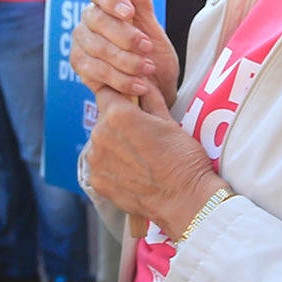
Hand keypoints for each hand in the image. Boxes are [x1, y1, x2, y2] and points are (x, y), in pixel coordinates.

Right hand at [70, 0, 177, 106]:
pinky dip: (120, 78)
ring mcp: (82, 42)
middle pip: (96, 19)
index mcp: (107, 3)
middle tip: (147, 48)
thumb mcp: (155, 31)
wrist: (156, 91)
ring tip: (148, 69)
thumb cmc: (153, 57)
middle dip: (125, 36)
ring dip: (126, 60)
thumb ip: (142, 3)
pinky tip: (138, 84)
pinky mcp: (79, 66)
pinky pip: (94, 70)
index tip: (129, 12)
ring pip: (96, 47)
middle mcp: (89, 19)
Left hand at [82, 95, 221, 237]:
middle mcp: (100, 135)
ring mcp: (96, 160)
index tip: (131, 107)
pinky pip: (100, 166)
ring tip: (140, 159)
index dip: (120, 98)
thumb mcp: (169, 120)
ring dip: (114, 146)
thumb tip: (143, 81)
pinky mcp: (97, 181)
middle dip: (118, 124)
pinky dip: (112, 167)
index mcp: (118, 114)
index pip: (106, 92)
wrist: (185, 200)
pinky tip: (133, 174)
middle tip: (143, 138)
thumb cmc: (183, 159)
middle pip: (103, 120)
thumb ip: (150, 97)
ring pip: (101, 143)